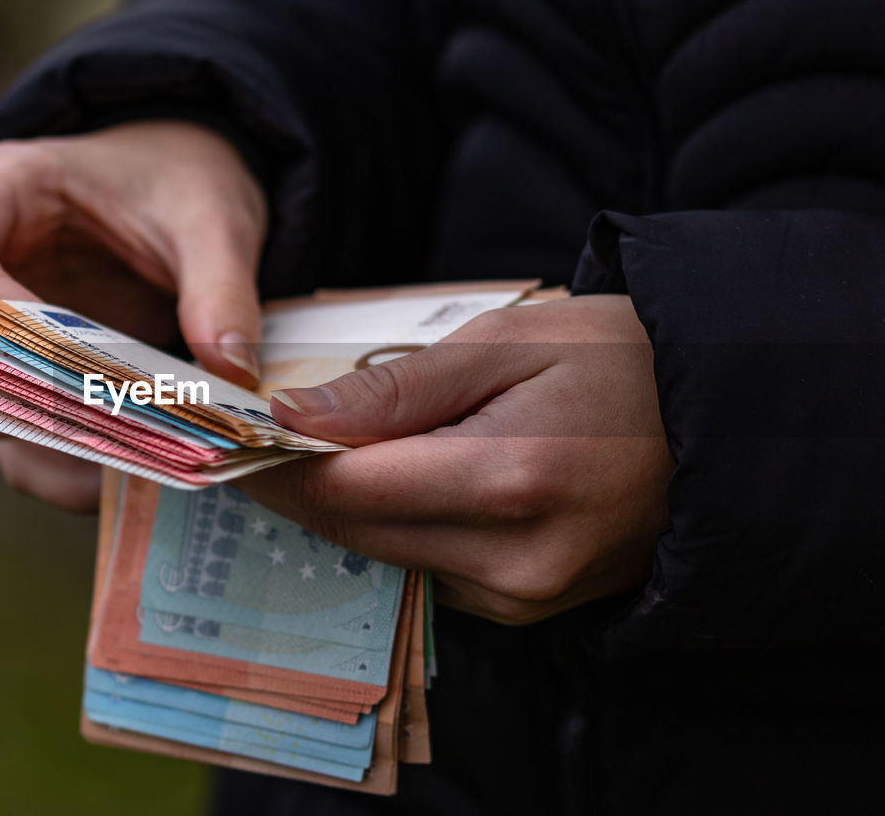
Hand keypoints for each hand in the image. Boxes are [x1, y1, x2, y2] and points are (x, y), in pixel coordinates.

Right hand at [0, 121, 266, 511]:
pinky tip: (111, 485)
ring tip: (111, 465)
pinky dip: (53, 466)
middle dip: (1, 381)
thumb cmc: (181, 184)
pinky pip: (12, 436)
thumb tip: (232, 372)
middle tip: (87, 412)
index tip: (36, 334)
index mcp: (1, 192)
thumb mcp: (211, 220)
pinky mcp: (18, 380)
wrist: (183, 193)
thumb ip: (221, 286)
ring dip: (31, 437)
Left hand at [237, 295, 674, 624]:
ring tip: (320, 452)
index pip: (347, 492)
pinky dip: (397, 530)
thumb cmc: (617, 360)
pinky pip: (430, 571)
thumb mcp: (504, 344)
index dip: (278, 467)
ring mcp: (525, 594)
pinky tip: (389, 486)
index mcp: (508, 480)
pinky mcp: (530, 604)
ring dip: (347, 511)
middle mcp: (514, 560)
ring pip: (388, 557)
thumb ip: (395, 390)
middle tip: (256, 440)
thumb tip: (294, 416)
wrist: (718, 419)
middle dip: (301, 488)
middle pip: (359, 534)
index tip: (229, 438)